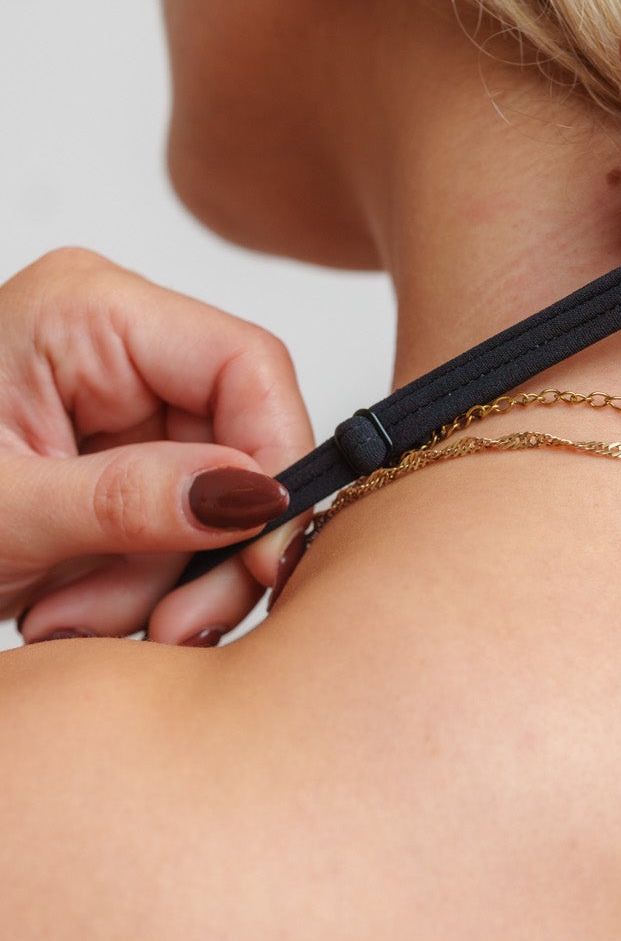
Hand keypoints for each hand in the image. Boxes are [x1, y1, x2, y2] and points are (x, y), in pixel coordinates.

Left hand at [0, 248, 312, 645]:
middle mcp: (116, 345)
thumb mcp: (5, 512)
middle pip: (239, 445)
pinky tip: (75, 607)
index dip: (275, 461)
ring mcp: (121, 405)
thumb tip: (252, 496)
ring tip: (69, 622)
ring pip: (215, 504)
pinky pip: (178, 529)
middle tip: (168, 630)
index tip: (262, 556)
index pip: (247, 365)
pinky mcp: (121, 462)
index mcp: (88, 310)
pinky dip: (140, 587)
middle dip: (202, 553)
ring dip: (159, 586)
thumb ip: (128, 501)